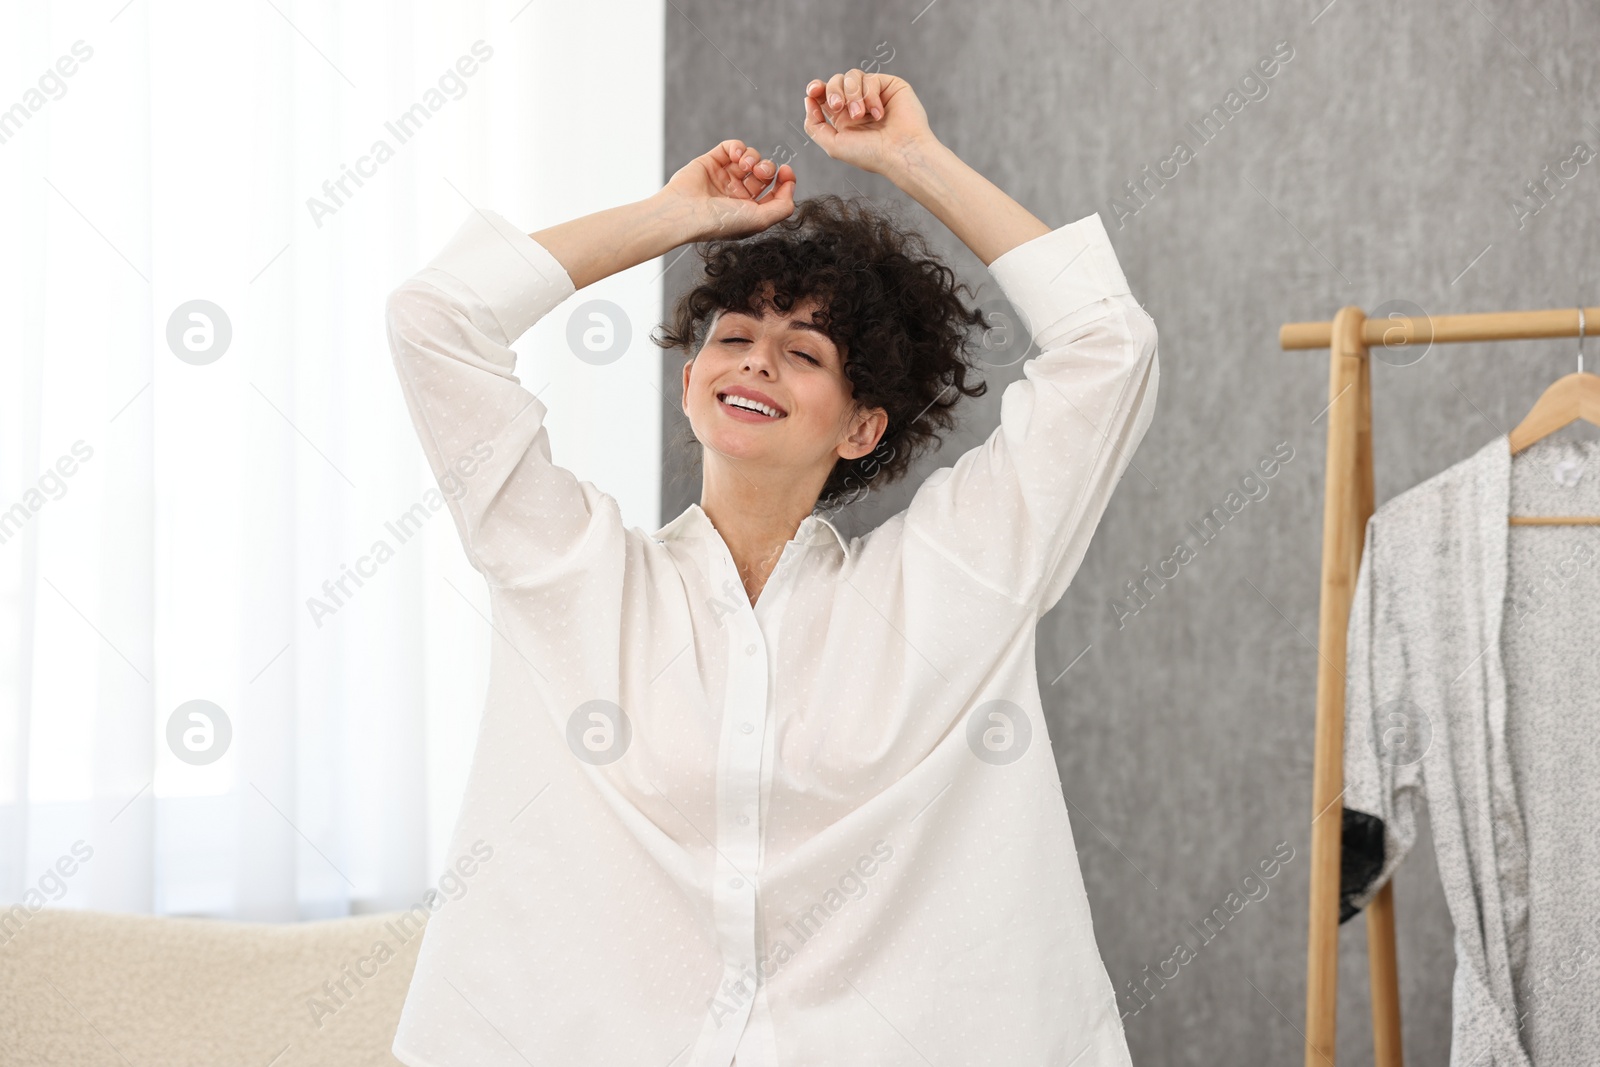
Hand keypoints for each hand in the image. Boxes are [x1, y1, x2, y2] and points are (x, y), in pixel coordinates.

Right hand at [659, 139, 796, 241]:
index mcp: (750, 211)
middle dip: (768, 169)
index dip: (785, 181)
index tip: (786, 172)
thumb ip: (783, 207)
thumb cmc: (720, 222)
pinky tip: (736, 155)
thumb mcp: (761, 220)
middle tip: (760, 172)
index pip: (774, 192)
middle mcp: (738, 195)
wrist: (685, 214)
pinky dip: (738, 147)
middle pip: (764, 174)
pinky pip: (731, 147)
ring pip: (750, 158)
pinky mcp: (711, 162)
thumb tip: (790, 187)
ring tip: (745, 165)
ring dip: (753, 157)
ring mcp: (724, 177)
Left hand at [803, 70, 934, 176]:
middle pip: (835, 81)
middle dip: (833, 91)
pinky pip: (870, 79)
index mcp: (843, 118)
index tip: (813, 91)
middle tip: (839, 107)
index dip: (816, 88)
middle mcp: (858, 104)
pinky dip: (870, 95)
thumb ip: (814, 125)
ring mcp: (874, 94)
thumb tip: (808, 99)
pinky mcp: (890, 86)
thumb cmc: (870, 154)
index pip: (825, 94)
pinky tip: (879, 113)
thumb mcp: (833, 145)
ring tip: (860, 114)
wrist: (900, 153)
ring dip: (852, 95)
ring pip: (851, 76)